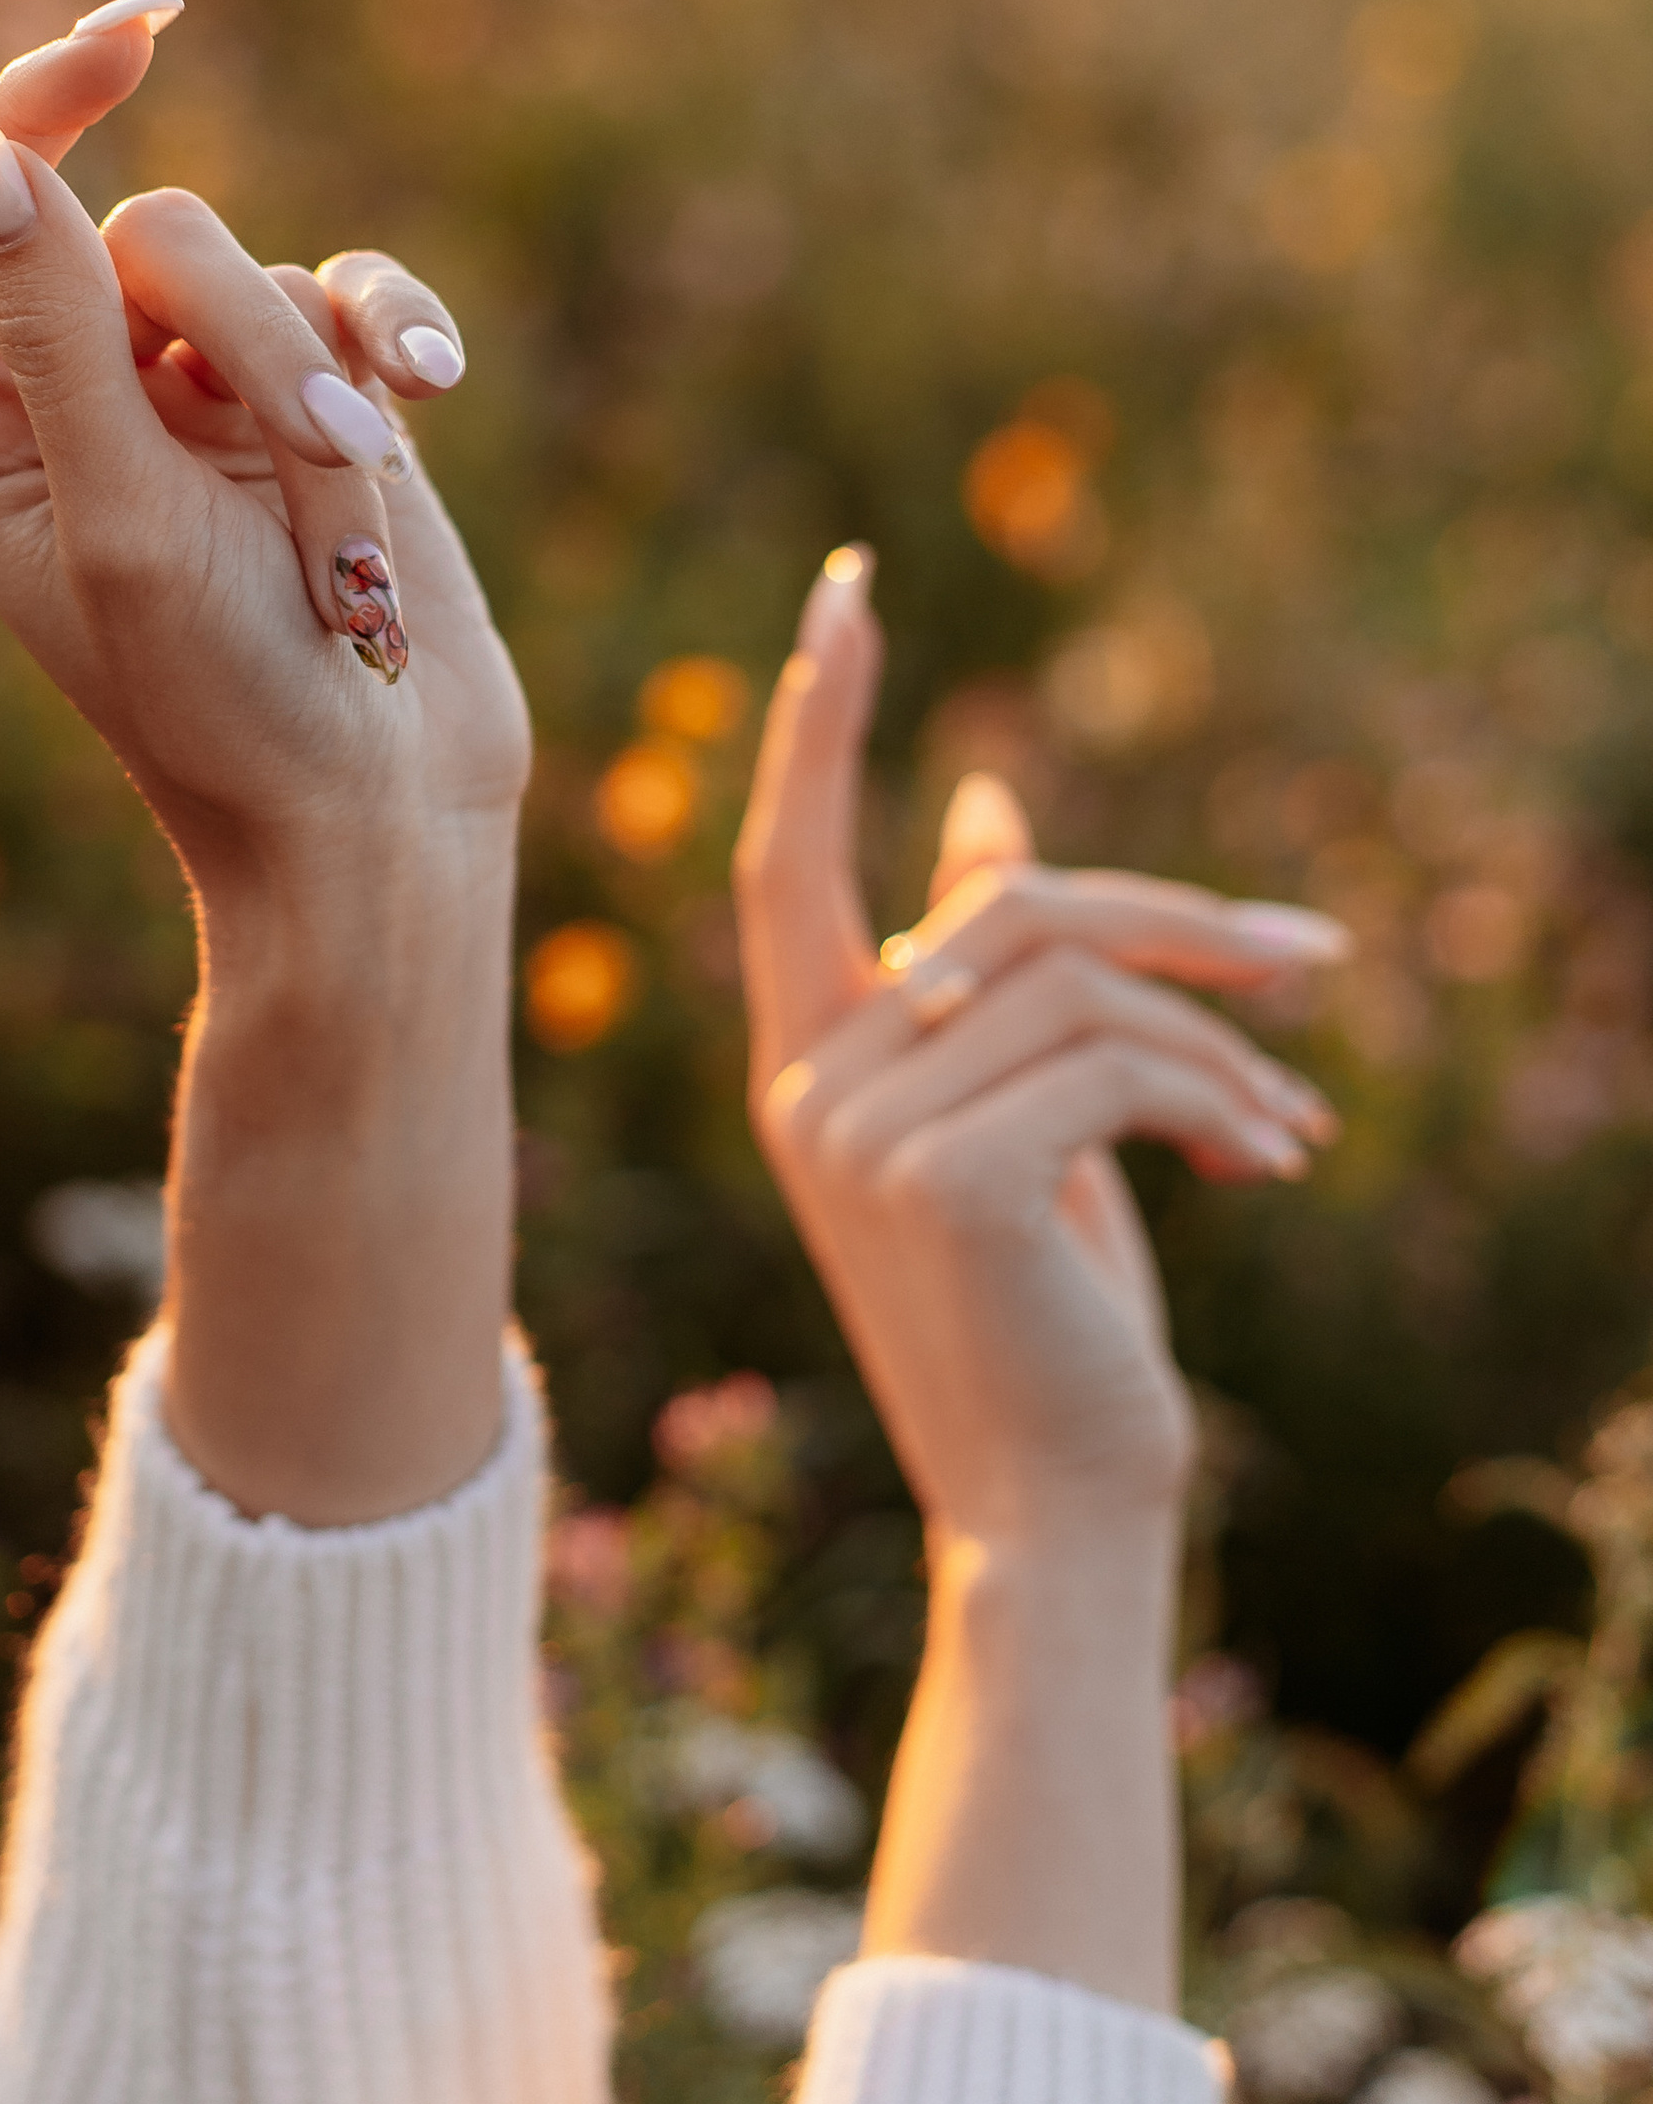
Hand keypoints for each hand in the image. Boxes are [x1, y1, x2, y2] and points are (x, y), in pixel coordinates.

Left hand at [0, 0, 528, 1517]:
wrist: (378, 822)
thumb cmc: (222, 699)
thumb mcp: (121, 509)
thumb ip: (48, 318)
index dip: (46, 101)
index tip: (144, 32)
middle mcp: (79, 397)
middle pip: (149, 233)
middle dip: (244, 337)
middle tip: (311, 462)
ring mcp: (203, 400)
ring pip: (266, 268)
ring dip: (326, 386)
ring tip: (353, 525)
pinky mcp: (318, 406)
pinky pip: (356, 298)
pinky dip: (398, 341)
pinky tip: (437, 394)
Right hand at [733, 548, 1347, 1551]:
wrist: (1058, 1516)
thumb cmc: (1048, 1321)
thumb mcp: (1027, 1125)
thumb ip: (993, 979)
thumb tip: (993, 807)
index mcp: (807, 1068)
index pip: (788, 855)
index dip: (822, 722)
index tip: (852, 587)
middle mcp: (811, 1087)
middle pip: (1008, 906)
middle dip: (1176, 921)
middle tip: (1314, 968)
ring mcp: (864, 1131)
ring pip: (1080, 977)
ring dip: (1222, 1036)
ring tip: (1293, 1130)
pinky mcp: (950, 1175)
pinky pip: (1120, 1060)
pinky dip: (1224, 1101)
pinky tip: (1273, 1168)